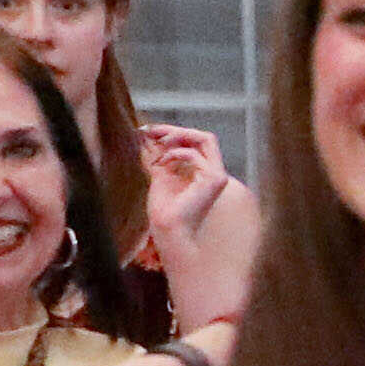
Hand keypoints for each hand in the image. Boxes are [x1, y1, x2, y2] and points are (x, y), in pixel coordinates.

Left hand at [134, 132, 260, 321]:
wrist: (170, 235)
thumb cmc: (166, 216)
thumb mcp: (158, 179)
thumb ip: (158, 159)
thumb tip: (147, 136)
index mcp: (201, 175)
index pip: (195, 145)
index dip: (172, 134)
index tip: (146, 131)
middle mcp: (214, 174)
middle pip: (204, 137)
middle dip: (175, 130)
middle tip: (150, 131)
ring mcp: (218, 177)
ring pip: (205, 138)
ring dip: (176, 137)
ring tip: (156, 147)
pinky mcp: (215, 180)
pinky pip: (197, 155)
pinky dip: (176, 154)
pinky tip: (162, 163)